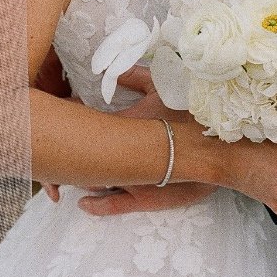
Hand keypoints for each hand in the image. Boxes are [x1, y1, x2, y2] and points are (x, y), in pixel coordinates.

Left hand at [57, 67, 216, 215]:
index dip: (68, 120)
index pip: (84, 125)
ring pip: (95, 182)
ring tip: (69, 175)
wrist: (222, 149)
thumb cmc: (193, 114)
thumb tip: (112, 72)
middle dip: (68, 151)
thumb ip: (135, 77)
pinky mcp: (145, 197)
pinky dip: (96, 204)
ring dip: (83, 178)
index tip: (59, 116)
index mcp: (124, 128)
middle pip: (84, 156)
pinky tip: (84, 203)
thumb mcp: (163, 88)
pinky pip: (113, 204)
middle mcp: (122, 158)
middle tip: (55, 147)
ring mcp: (132, 180)